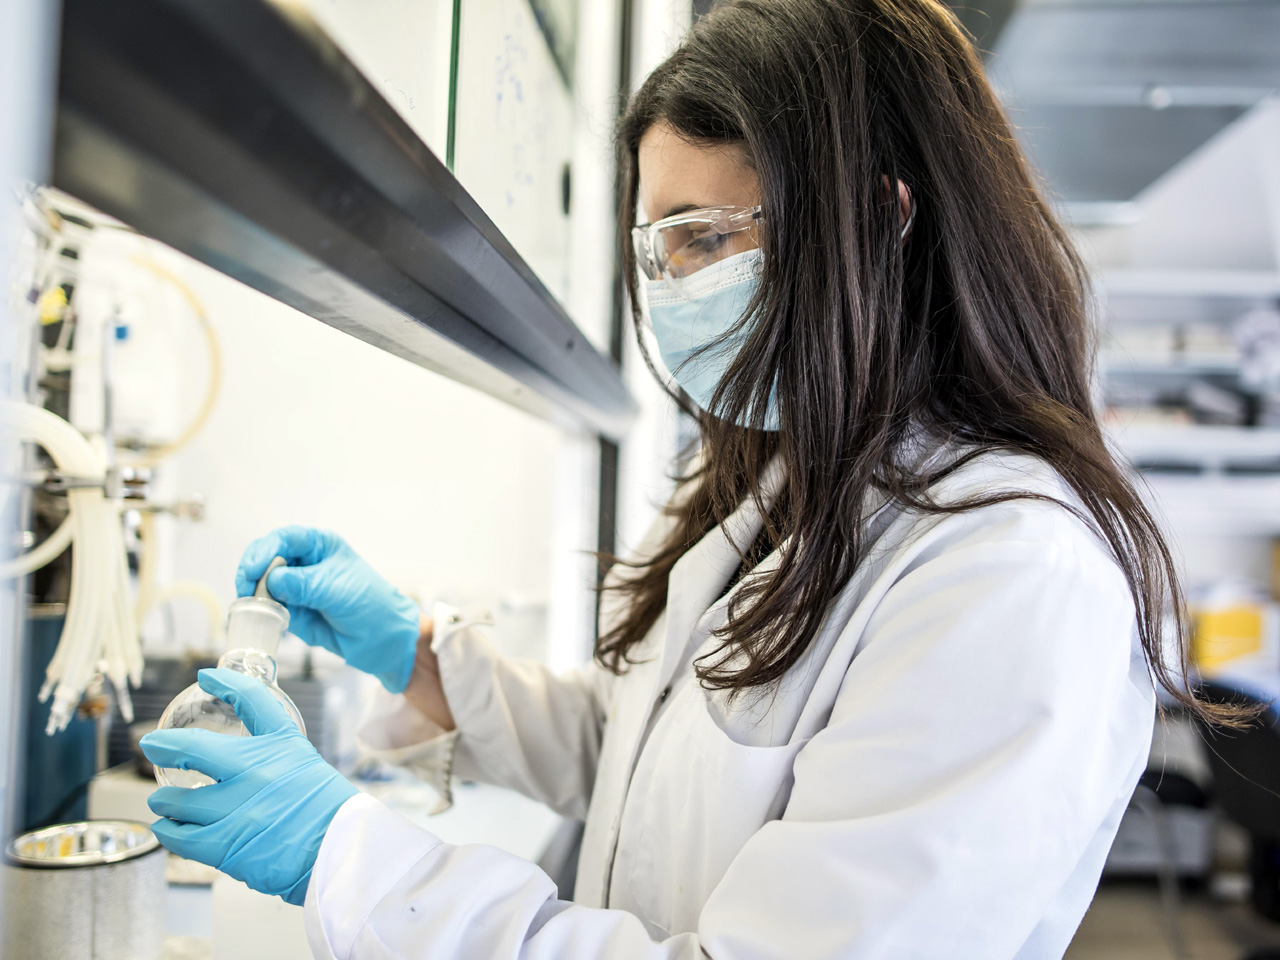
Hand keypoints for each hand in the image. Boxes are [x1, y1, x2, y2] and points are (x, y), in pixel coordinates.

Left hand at [141, 668, 357, 905]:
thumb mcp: (303, 764)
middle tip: (152, 745)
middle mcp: (257, 770)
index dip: (226, 682)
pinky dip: (167, 831)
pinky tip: (165, 828)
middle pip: (194, 749)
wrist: (340, 851)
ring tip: (160, 802)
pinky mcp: (226, 843)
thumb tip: (237, 753)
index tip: (206, 676)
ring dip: (163, 800)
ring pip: (178, 801)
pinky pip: (180, 836)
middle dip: (165, 746)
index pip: (253, 699)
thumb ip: (271, 754)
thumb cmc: (324, 811)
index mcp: (282, 745)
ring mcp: (239, 807)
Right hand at [236, 526, 419, 691]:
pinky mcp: (291, 608)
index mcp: (319, 545)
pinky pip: (267, 605)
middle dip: (252, 571)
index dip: (264, 550)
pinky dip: (260, 610)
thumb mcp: (337, 590)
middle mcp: (304, 562)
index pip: (285, 538)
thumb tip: (270, 580)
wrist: (382, 638)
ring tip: (256, 606)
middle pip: (266, 557)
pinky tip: (261, 616)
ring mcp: (295, 585)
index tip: (253, 569)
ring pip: (261, 582)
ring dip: (253, 593)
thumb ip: (303, 584)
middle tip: (246, 589)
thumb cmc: (370, 604)